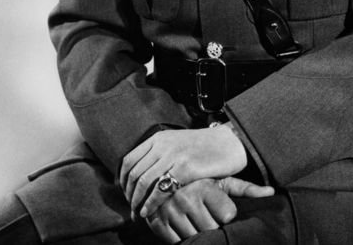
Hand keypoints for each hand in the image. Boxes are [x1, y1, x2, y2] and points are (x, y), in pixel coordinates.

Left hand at [119, 126, 247, 216]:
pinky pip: (160, 190)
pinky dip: (150, 204)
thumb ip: (160, 153)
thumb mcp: (177, 143)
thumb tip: (143, 171)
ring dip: (137, 202)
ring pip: (143, 182)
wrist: (230, 142)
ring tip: (137, 214)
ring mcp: (173, 155)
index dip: (122, 180)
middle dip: (128, 195)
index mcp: (158, 138)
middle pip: (133, 173)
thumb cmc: (205, 146)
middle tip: (130, 209)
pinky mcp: (185, 168)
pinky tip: (148, 212)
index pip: (129, 160)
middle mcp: (162, 145)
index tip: (125, 193)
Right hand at [146, 176, 274, 243]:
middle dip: (212, 224)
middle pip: (212, 229)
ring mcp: (171, 211)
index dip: (226, 214)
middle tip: (206, 212)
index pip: (228, 215)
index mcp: (205, 186)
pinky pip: (176, 242)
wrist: (163, 174)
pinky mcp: (157, 221)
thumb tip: (272, 192)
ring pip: (195, 237)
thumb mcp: (222, 180)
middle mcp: (187, 198)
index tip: (220, 206)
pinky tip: (183, 224)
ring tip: (194, 216)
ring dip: (196, 231)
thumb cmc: (201, 179)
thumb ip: (246, 188)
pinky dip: (181, 237)